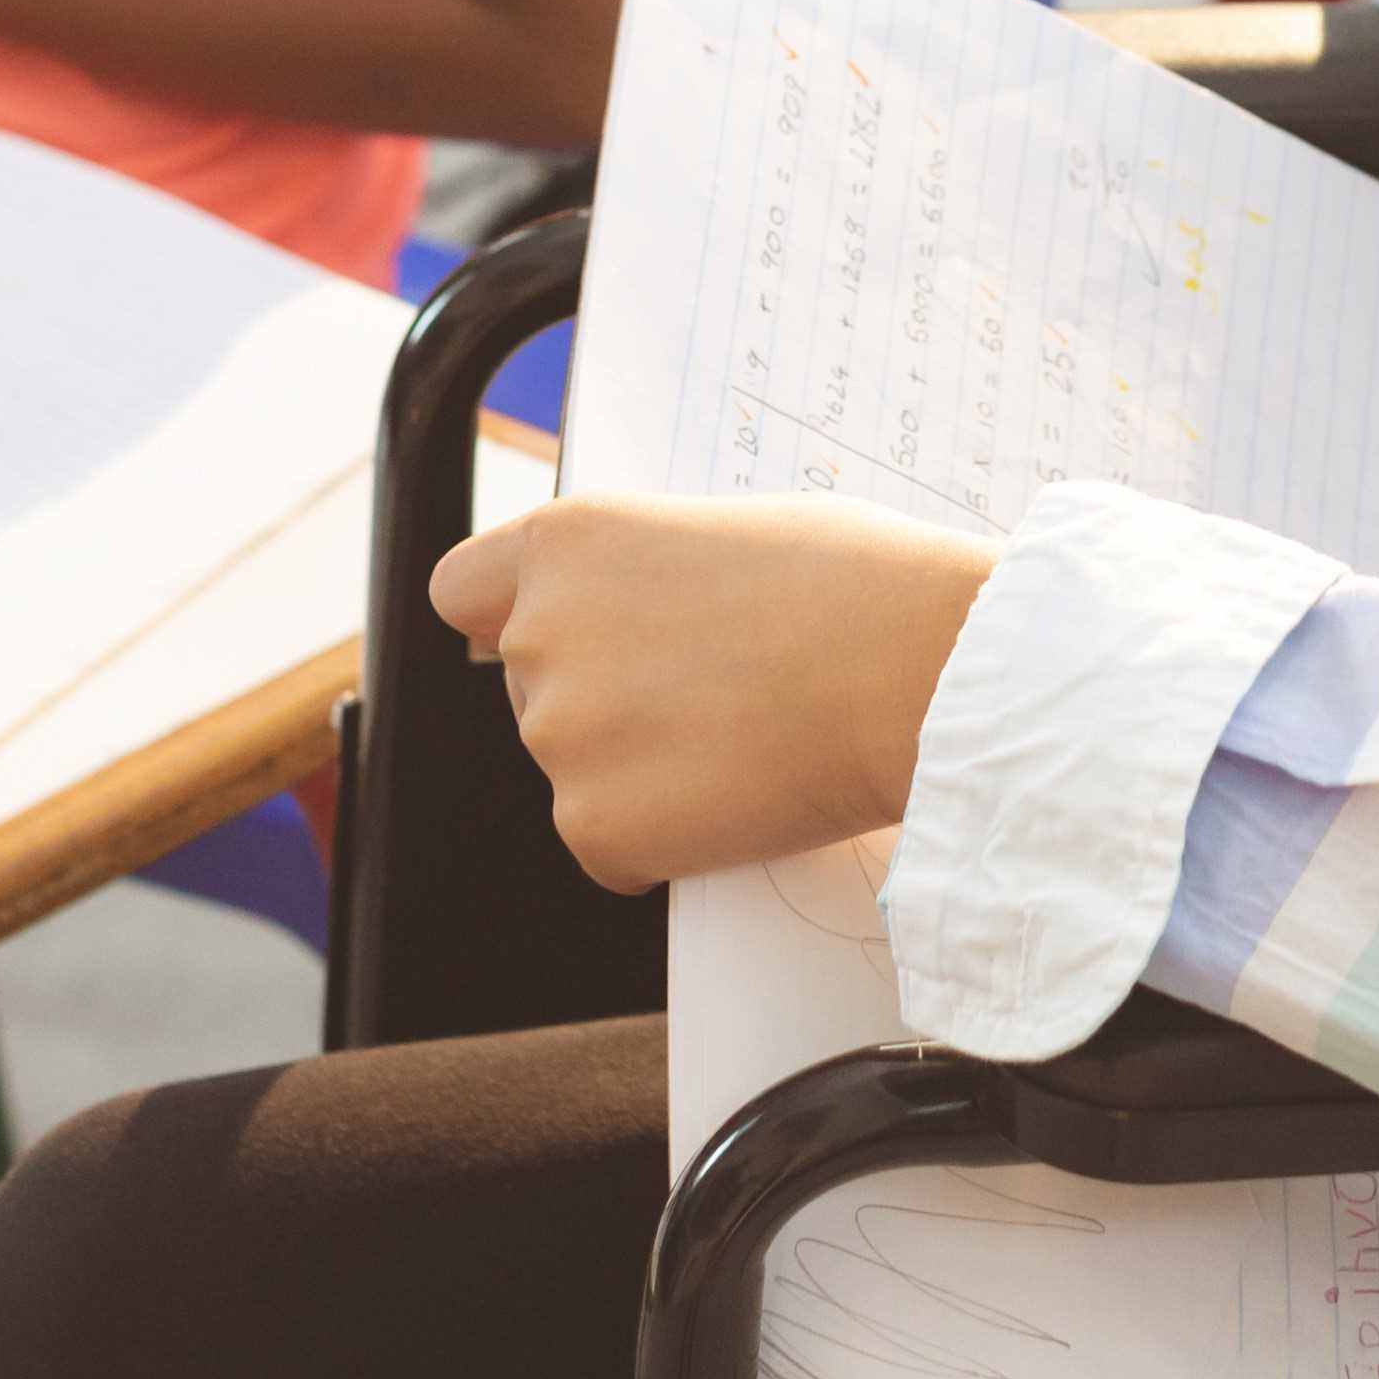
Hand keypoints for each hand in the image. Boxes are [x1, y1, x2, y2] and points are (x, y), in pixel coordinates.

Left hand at [422, 494, 994, 890]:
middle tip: (707, 700)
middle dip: (602, 701)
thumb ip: (647, 571)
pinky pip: (610, 848)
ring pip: (577, 771)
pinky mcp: (594, 826)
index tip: (556, 640)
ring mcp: (560, 734)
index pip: (463, 592)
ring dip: (637, 773)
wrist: (914, 670)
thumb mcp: (728, 531)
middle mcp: (541, 633)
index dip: (505, 619)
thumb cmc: (855, 586)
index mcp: (568, 542)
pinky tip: (740, 799)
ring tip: (742, 743)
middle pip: (532, 690)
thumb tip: (640, 616)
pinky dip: (665, 842)